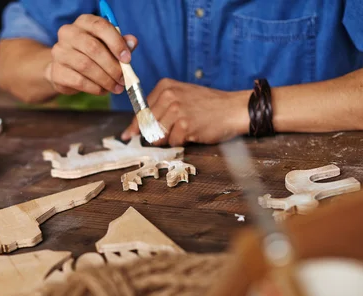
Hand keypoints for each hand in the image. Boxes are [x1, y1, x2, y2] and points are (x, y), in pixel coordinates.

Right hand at [45, 14, 137, 95]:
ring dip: (105, 79)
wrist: (66, 70)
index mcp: (84, 22)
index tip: (127, 59)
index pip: (101, 27)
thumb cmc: (91, 55)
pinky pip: (78, 81)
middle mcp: (68, 33)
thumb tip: (133, 42)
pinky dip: (94, 88)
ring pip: (85, 65)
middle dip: (112, 66)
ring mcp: (59, 52)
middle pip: (93, 48)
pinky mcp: (56, 71)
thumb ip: (121, 44)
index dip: (116, 43)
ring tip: (116, 87)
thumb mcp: (108, 46)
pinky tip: (103, 90)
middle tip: (123, 79)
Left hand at [121, 79, 248, 145]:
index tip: (129, 135)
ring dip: (170, 139)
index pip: (140, 112)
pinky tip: (193, 133)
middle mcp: (168, 95)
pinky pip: (173, 142)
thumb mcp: (181, 97)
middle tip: (174, 131)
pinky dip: (182, 142)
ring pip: (158, 136)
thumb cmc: (207, 106)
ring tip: (185, 129)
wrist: (233, 109)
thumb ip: (158, 110)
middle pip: (147, 126)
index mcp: (164, 86)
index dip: (136, 127)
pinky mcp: (185, 125)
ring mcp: (176, 110)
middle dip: (157, 134)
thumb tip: (131, 131)